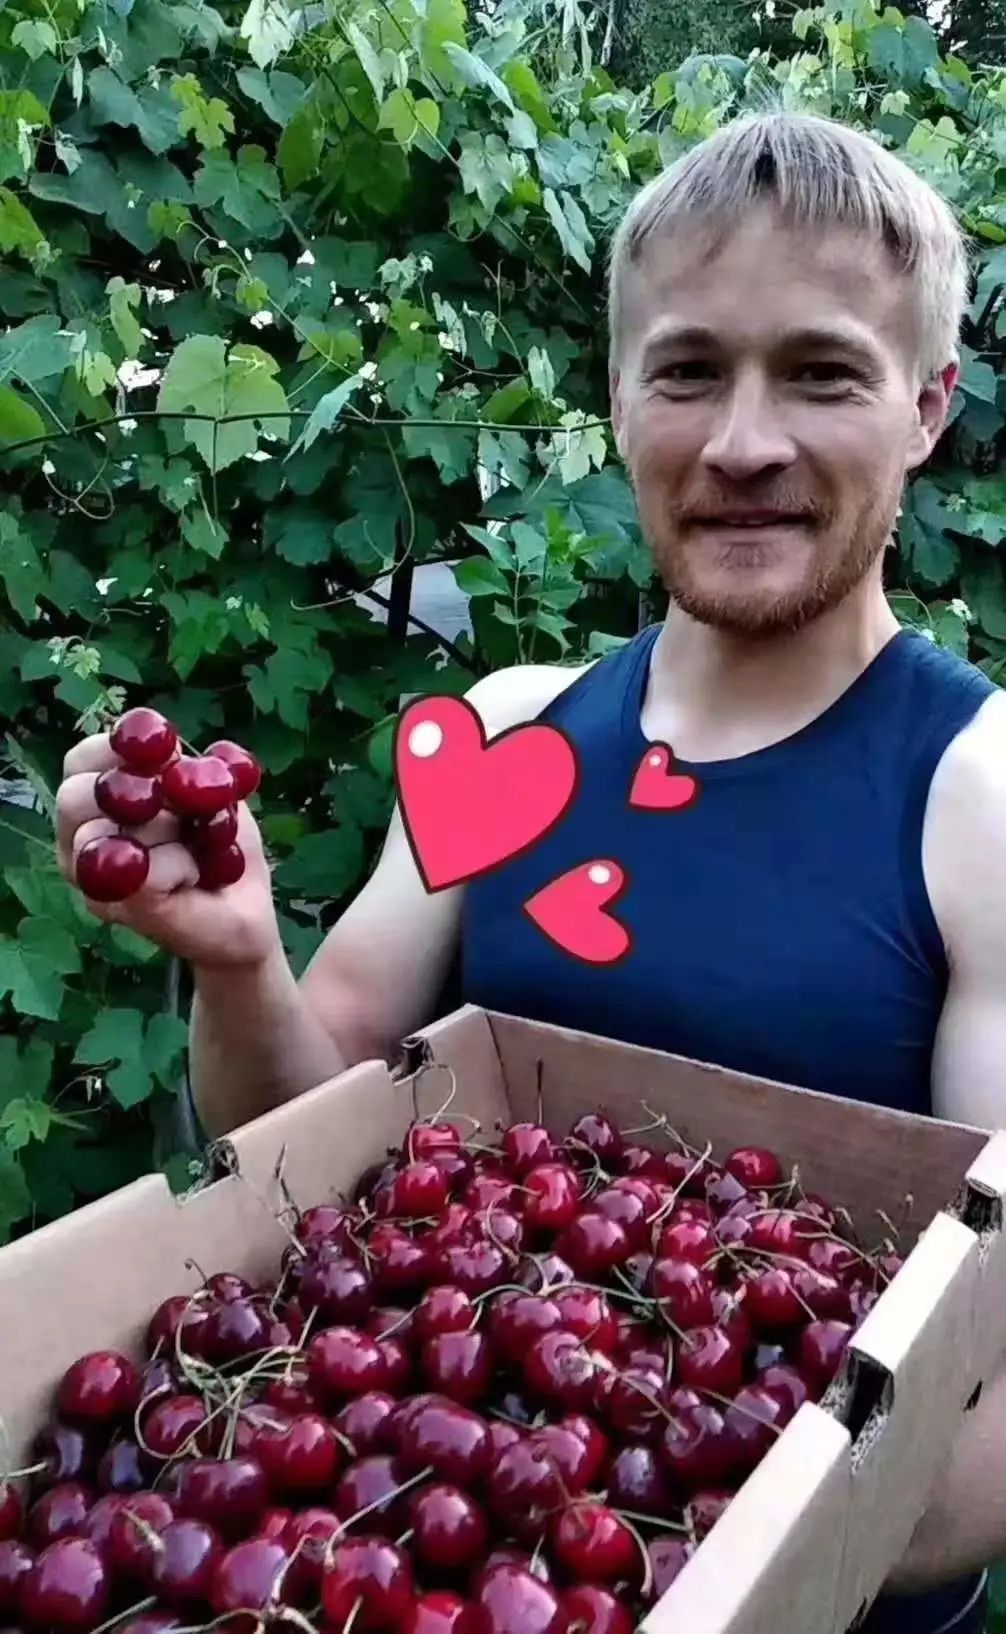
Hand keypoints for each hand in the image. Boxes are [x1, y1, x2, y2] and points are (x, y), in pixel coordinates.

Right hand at [55, 731, 283, 970]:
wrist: (244, 911)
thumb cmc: (223, 850)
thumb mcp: (212, 794)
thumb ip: (183, 766)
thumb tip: (161, 742)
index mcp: (100, 803)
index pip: (79, 761)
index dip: (113, 751)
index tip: (161, 758)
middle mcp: (81, 840)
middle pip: (75, 795)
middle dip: (140, 793)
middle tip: (183, 815)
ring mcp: (91, 879)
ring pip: (105, 830)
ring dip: (167, 831)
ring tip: (192, 851)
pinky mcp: (114, 907)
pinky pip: (144, 867)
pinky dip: (181, 864)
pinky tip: (191, 877)